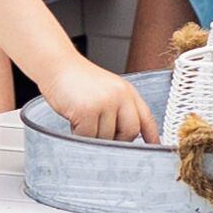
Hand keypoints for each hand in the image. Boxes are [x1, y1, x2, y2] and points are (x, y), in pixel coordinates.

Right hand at [35, 55, 157, 143]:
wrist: (56, 64)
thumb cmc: (77, 80)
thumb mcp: (106, 89)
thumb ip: (119, 109)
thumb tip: (126, 137)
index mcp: (127, 91)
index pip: (146, 118)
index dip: (152, 136)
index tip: (156, 148)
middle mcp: (120, 95)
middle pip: (130, 132)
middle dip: (116, 139)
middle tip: (100, 132)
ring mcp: (105, 102)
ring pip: (106, 137)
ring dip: (93, 135)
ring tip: (83, 119)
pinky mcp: (87, 110)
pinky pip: (88, 136)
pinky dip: (78, 134)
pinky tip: (74, 120)